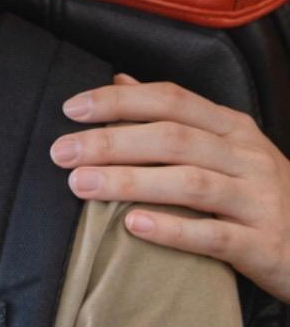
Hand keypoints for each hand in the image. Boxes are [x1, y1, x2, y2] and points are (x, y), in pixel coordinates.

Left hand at [50, 74, 289, 300]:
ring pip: (189, 183)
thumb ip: (174, 116)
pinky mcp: (265, 245)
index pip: (171, 100)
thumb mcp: (225, 147)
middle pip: (172, 138)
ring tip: (81, 185)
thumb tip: (119, 80)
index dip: (120, 100)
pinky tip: (133, 227)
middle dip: (111, 142)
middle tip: (62, 153)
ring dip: (129, 182)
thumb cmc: (258, 195)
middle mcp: (247, 157)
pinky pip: (214, 236)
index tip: (72, 108)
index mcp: (232, 127)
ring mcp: (260, 200)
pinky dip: (172, 230)